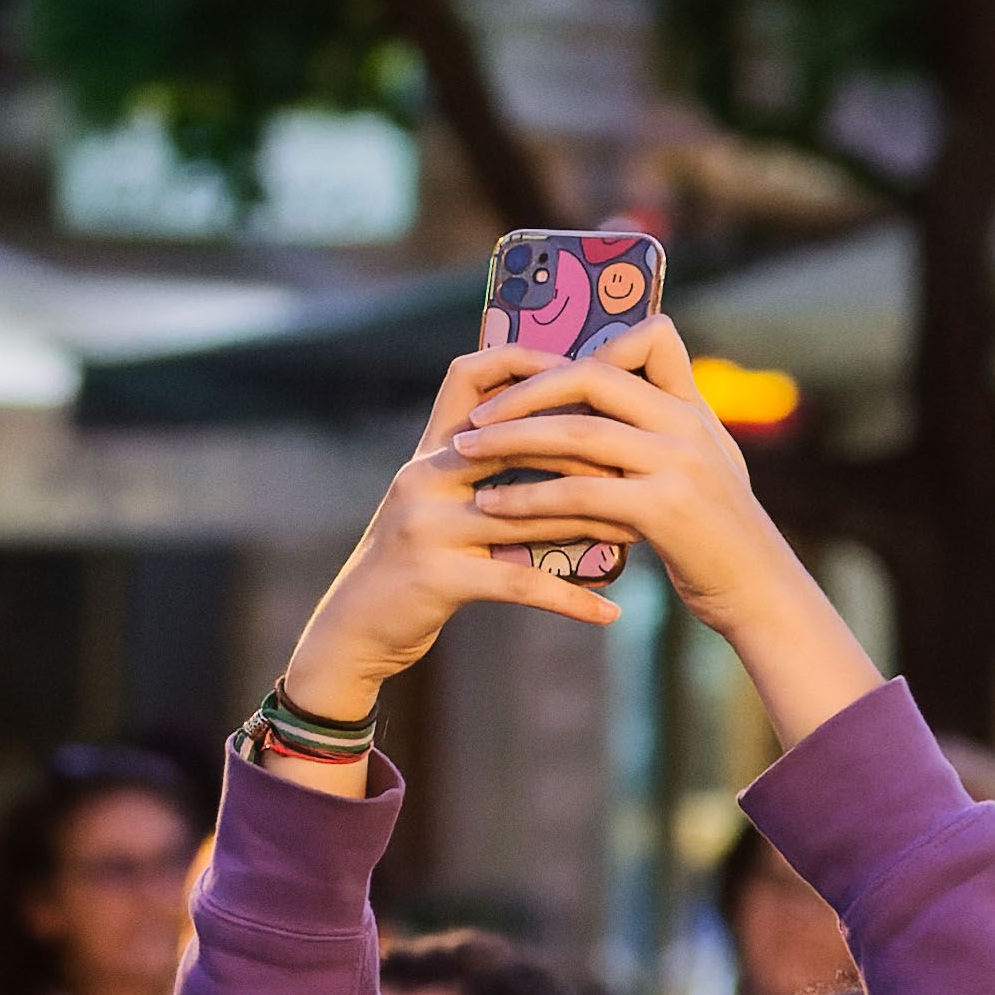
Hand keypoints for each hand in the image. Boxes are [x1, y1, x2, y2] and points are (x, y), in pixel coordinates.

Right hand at [276, 345, 639, 751]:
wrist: (353, 631)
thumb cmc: (410, 568)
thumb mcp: (439, 507)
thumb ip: (484, 476)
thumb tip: (563, 454)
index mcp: (429, 451)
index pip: (471, 376)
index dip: (524, 362)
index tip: (583, 373)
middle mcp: (424, 475)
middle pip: (518, 441)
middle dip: (583, 449)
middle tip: (640, 460)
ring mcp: (426, 523)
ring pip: (527, 512)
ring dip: (590, 523)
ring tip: (641, 533)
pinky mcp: (436, 575)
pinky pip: (519, 583)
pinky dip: (569, 600)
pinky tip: (610, 614)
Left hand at [441, 316, 883, 742]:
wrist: (760, 593)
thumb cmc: (719, 536)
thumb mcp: (705, 467)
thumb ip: (664, 430)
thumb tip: (605, 404)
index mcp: (695, 407)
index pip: (649, 338)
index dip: (592, 346)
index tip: (539, 373)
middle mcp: (690, 425)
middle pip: (593, 378)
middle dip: (526, 392)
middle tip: (477, 415)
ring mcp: (680, 465)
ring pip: (578, 433)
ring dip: (512, 441)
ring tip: (464, 452)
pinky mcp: (665, 510)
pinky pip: (581, 493)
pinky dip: (529, 498)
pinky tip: (492, 507)